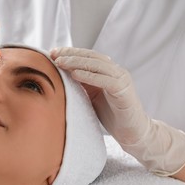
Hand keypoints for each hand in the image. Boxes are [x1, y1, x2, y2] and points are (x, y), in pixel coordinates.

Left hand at [51, 47, 184, 174]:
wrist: (132, 132)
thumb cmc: (111, 115)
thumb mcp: (91, 96)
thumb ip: (81, 85)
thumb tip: (59, 77)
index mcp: (108, 72)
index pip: (88, 56)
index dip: (70, 52)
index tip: (52, 53)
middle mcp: (116, 71)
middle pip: (92, 56)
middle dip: (71, 54)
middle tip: (53, 55)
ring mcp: (121, 80)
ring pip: (98, 65)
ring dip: (77, 62)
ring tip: (60, 63)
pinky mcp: (124, 91)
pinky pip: (106, 80)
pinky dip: (90, 76)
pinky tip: (75, 75)